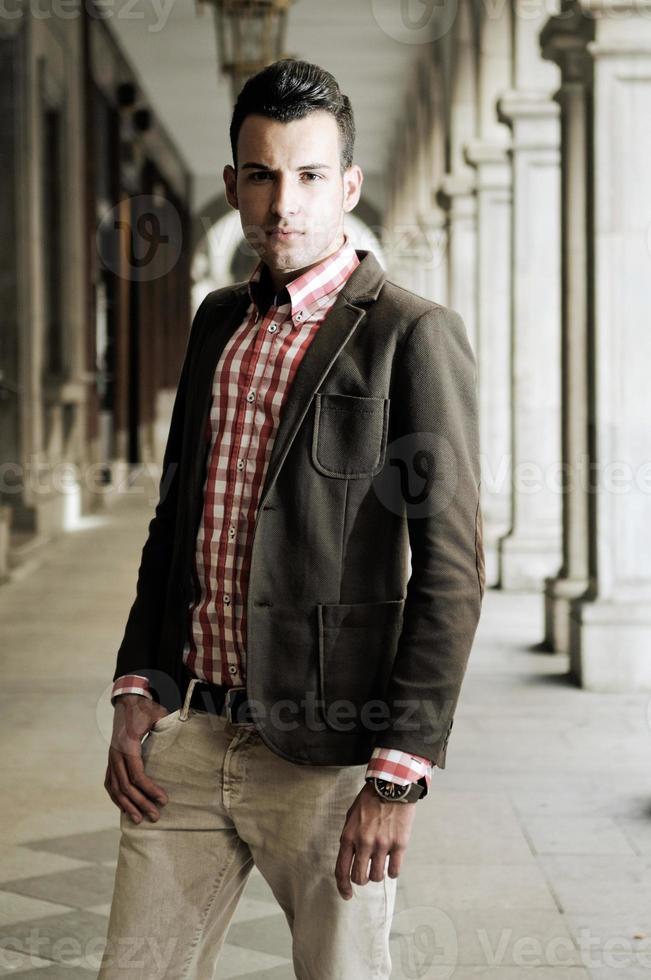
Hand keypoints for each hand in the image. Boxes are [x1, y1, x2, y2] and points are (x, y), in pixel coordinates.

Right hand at [104, 694, 169, 823]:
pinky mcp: (110, 760)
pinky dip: (116, 798)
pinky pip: (110, 783)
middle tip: (156, 816)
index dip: (149, 789)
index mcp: (128, 744)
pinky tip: (125, 808)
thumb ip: (169, 725)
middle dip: (141, 803)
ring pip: (115, 788)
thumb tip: (186, 734)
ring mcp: (111, 758)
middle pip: (126, 786)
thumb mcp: (159, 714)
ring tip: (139, 820)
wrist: (127, 702)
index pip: (136, 774)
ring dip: (127, 805)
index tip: (164, 799)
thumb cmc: (145, 709)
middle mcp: (116, 754)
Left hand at [335, 782, 415, 900]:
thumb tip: (350, 858)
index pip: (341, 870)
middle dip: (361, 879)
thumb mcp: (351, 816)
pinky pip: (394, 871)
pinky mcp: (399, 844)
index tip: (346, 895)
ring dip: (377, 873)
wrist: (393, 786)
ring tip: (380, 862)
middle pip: (359, 878)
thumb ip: (349, 838)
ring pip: (377, 876)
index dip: (342, 886)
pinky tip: (392, 862)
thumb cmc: (370, 800)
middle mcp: (364, 843)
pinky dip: (392, 871)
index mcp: (349, 836)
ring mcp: (382, 845)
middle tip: (365, 873)